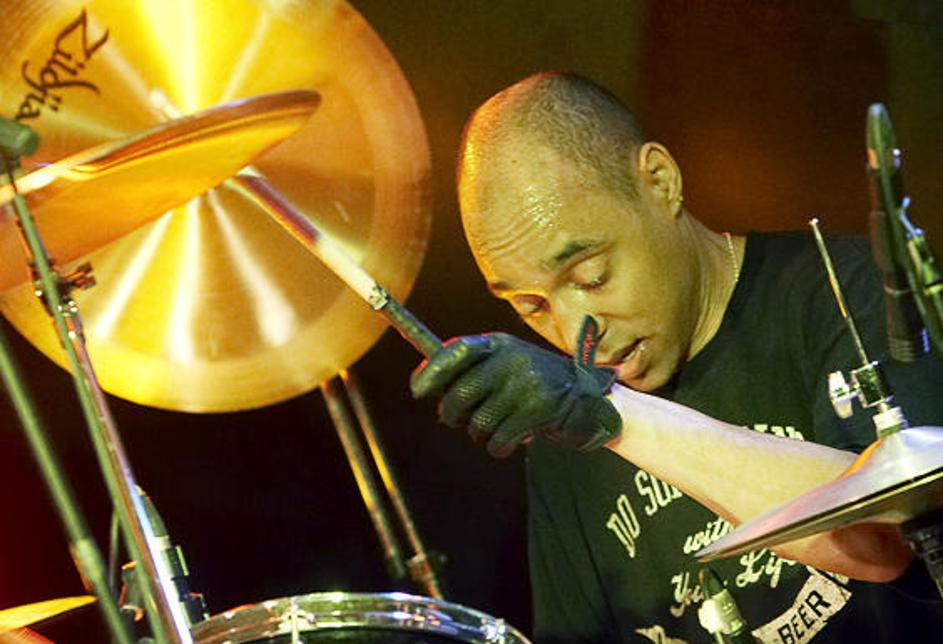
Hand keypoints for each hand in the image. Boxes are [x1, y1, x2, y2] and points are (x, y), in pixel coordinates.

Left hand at [410, 318, 620, 456]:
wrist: (587, 401)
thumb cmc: (532, 386)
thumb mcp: (505, 365)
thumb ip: (470, 370)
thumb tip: (421, 383)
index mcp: (499, 343)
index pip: (456, 351)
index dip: (432, 371)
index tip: (417, 391)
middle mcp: (512, 357)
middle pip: (460, 394)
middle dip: (453, 415)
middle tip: (458, 421)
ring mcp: (527, 383)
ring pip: (478, 422)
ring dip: (479, 434)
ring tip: (494, 429)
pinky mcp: (540, 410)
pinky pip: (498, 439)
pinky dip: (498, 447)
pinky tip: (509, 442)